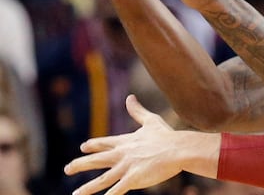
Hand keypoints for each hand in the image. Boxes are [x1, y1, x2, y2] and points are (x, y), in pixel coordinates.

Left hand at [64, 95, 203, 194]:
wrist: (178, 149)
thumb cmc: (167, 136)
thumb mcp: (151, 120)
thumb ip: (138, 111)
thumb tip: (130, 97)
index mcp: (126, 141)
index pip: (105, 143)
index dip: (93, 145)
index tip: (83, 146)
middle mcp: (122, 154)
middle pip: (97, 160)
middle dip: (80, 164)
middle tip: (67, 168)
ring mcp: (126, 167)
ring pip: (102, 179)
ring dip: (87, 188)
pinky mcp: (133, 179)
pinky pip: (116, 191)